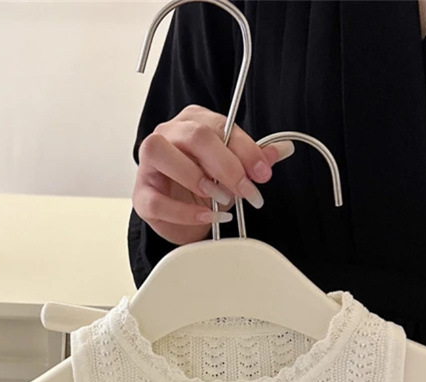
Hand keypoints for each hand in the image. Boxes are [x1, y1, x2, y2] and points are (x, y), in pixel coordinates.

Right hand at [132, 104, 294, 245]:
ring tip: (221, 199)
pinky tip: (206, 215)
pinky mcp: (141, 194)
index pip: (220, 126)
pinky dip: (184, 211)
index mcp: (193, 122)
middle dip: (228, 166)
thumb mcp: (232, 170)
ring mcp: (148, 163)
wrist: (179, 215)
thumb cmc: (202, 186)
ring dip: (198, 178)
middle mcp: (168, 134)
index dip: (245, 150)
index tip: (262, 173)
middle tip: (246, 190)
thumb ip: (254, 159)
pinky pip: (157, 200)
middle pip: (195, 136)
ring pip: (162, 153)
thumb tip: (284, 149)